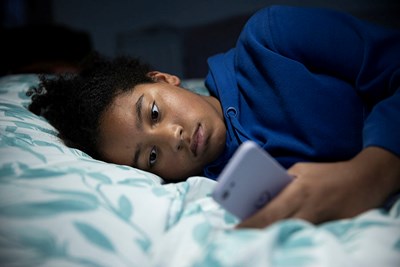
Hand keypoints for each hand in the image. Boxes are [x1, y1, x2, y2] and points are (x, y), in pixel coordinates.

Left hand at [237, 147, 399, 228]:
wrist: (365, 180)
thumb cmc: (328, 173)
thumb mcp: (301, 170)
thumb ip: (283, 181)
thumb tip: (264, 192)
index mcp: (297, 191)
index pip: (268, 212)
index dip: (250, 223)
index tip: (236, 229)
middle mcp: (306, 208)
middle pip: (276, 226)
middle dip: (257, 231)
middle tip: (242, 234)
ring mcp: (318, 220)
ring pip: (289, 232)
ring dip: (273, 233)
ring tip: (257, 233)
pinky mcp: (329, 227)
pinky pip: (304, 232)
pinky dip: (291, 232)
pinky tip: (282, 230)